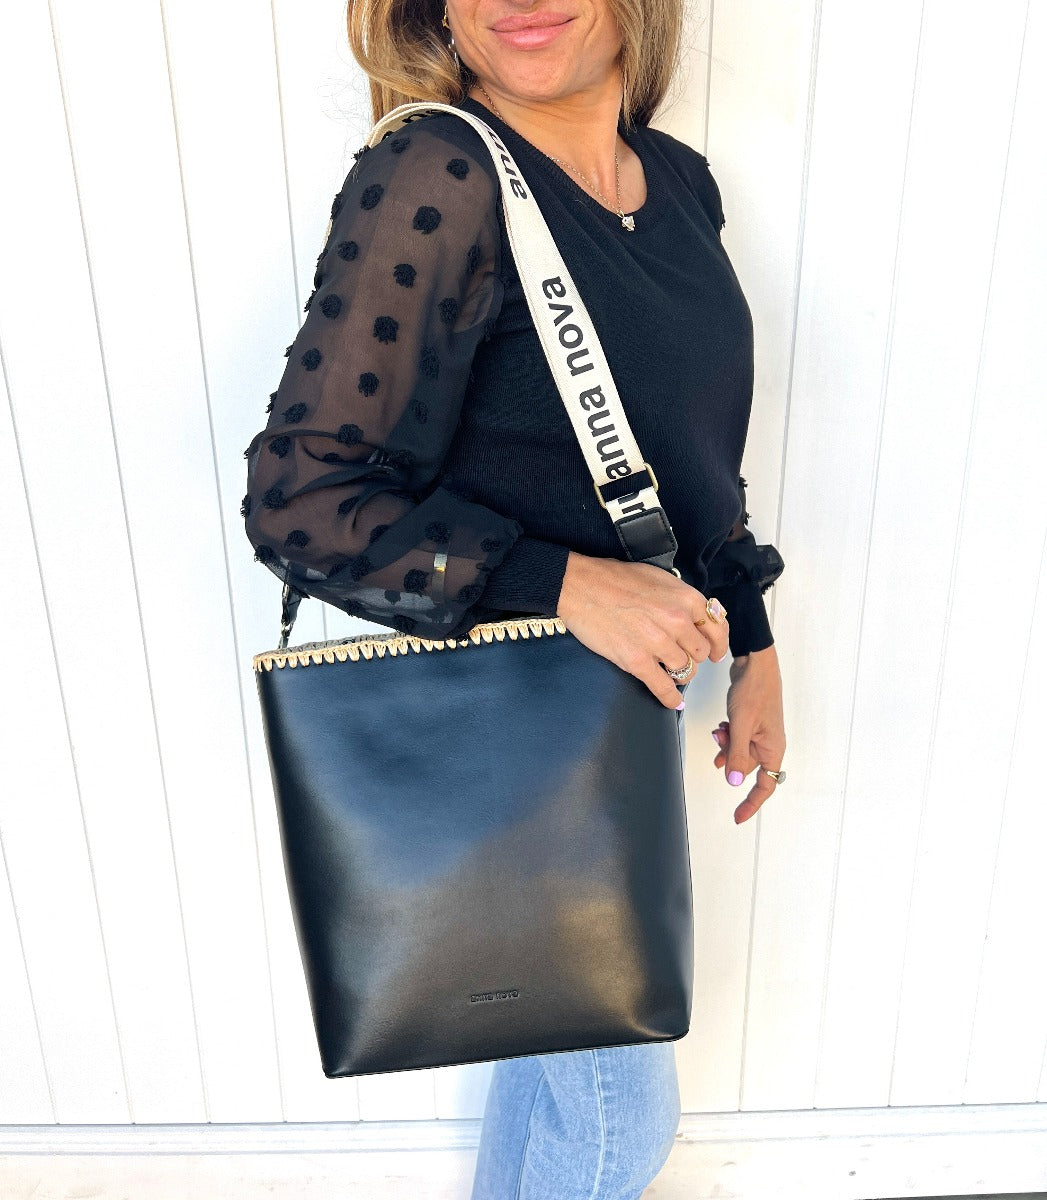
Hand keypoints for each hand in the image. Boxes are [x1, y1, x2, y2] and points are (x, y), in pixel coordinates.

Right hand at [555, 551, 729, 709]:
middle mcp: (678, 621)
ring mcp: (658, 643)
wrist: (581, 587)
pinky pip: (663, 687)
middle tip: (680, 656)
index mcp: (686, 598)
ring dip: (679, 674)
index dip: (718, 645)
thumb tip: (696, 619)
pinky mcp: (637, 661)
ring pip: (685, 671)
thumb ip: (681, 600)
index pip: (718, 629)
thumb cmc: (615, 579)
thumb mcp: (659, 579)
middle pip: (701, 653)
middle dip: (693, 657)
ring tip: (668, 670)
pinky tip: (672, 702)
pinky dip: (670, 698)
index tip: (715, 653)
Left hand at [711, 644, 785, 823]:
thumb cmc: (754, 690)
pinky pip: (737, 739)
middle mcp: (769, 743)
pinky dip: (726, 736)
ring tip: (718, 729)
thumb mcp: (741, 724)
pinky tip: (720, 726)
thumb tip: (734, 782)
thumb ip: (737, 753)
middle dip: (729, 758)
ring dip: (725, 745)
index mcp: (773, 748)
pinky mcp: (751, 722)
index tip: (737, 817)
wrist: (754, 663)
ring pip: (738, 751)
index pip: (765, 786)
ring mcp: (760, 732)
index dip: (751, 804)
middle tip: (719, 741)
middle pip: (747, 766)